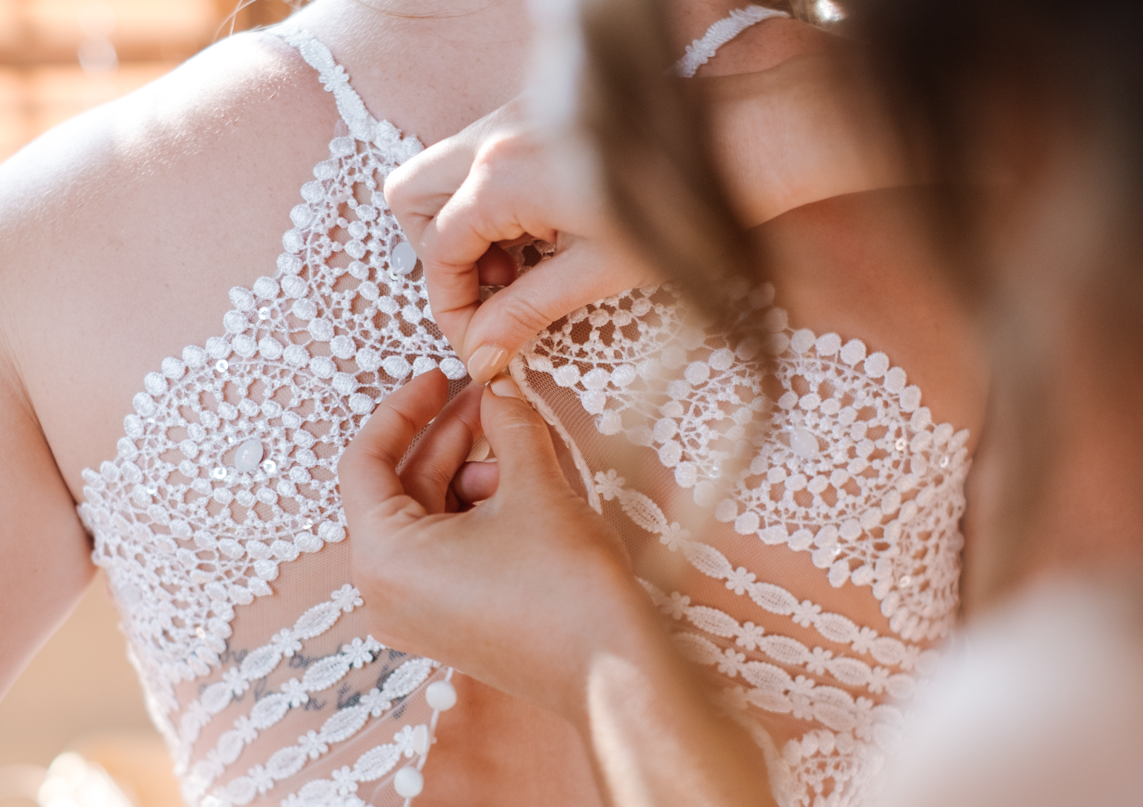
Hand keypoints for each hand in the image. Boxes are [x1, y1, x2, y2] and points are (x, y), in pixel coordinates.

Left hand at [338, 371, 660, 721]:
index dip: (403, 410)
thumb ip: (507, 426)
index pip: (365, 462)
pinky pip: (441, 552)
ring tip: (524, 459)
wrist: (614, 674)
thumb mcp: (534, 487)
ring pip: (425, 520)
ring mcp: (413, 615)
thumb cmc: (566, 588)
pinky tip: (521, 492)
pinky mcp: (445, 626)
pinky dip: (472, 515)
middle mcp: (383, 592)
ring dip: (468, 477)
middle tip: (492, 399)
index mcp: (383, 557)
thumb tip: (499, 390)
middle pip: (398, 490)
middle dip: (447, 440)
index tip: (439, 378)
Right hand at [385, 98, 657, 382]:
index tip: (481, 343)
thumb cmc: (677, 205)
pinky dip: (488, 204)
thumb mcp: (598, 271)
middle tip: (490, 291)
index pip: (438, 251)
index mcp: (502, 176)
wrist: (730, 142)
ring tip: (519, 265)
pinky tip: (538, 233)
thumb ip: (527, 311)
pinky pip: (477, 162)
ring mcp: (508, 119)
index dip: (452, 309)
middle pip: (411, 198)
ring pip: (439, 176)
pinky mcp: (530, 115)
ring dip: (462, 229)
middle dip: (438, 255)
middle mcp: (492, 137)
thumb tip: (481, 354)